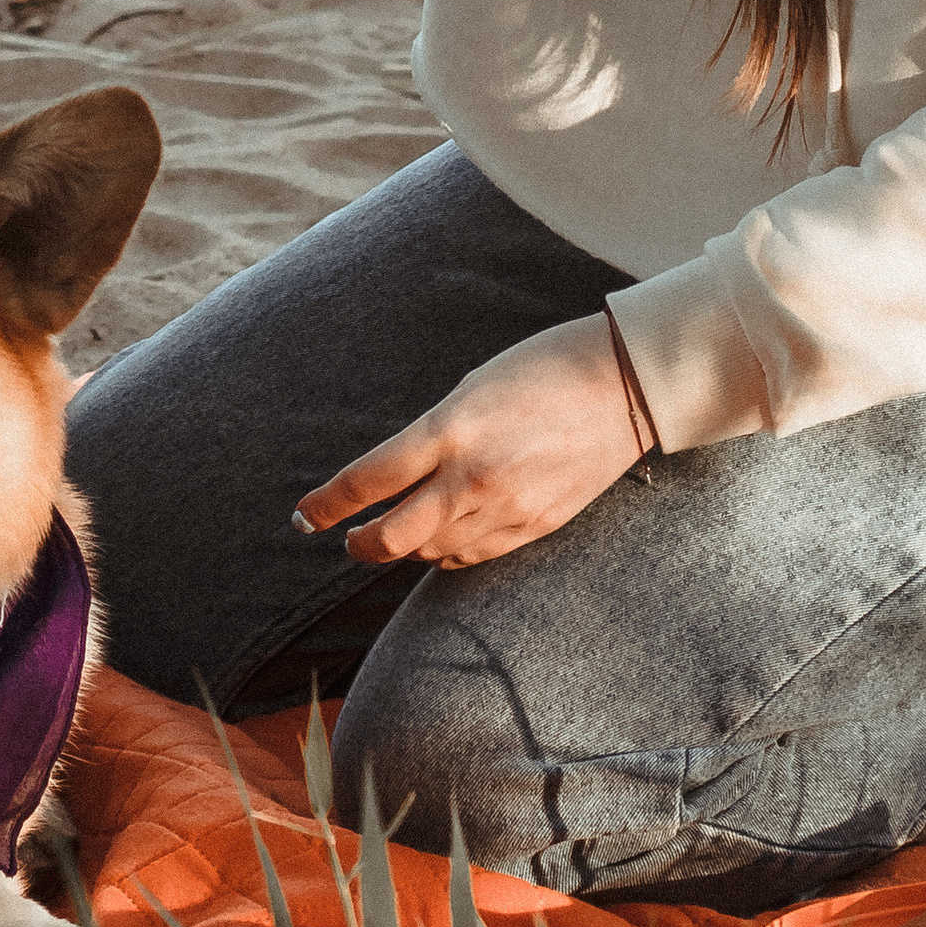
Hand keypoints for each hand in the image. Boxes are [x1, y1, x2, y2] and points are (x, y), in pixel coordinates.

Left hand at [291, 316, 641, 568]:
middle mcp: (472, 478)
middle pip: (392, 538)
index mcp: (449, 430)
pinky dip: (446, 553)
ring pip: (431, 553)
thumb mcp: (469, 392)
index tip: (303, 517)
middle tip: (345, 537)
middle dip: (358, 543)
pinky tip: (440, 539)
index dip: (327, 505)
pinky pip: (473, 556)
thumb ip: (431, 439)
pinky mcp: (535, 529)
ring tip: (392, 534)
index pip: (368, 481)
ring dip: (404, 548)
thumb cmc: (539, 370)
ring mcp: (506, 509)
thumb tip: (398, 479)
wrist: (622, 387)